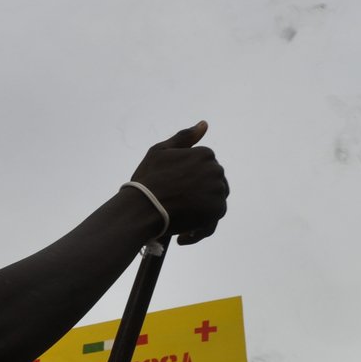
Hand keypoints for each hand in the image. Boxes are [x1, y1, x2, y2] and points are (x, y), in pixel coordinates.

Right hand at [128, 122, 227, 243]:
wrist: (142, 209)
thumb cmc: (147, 180)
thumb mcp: (160, 151)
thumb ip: (184, 138)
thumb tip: (204, 124)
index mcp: (205, 154)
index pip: (204, 170)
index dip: (188, 183)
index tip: (173, 192)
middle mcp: (216, 170)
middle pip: (210, 187)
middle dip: (195, 198)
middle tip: (175, 208)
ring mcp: (218, 190)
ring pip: (211, 204)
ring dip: (197, 215)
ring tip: (177, 224)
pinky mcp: (218, 210)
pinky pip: (212, 222)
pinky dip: (199, 230)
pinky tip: (182, 237)